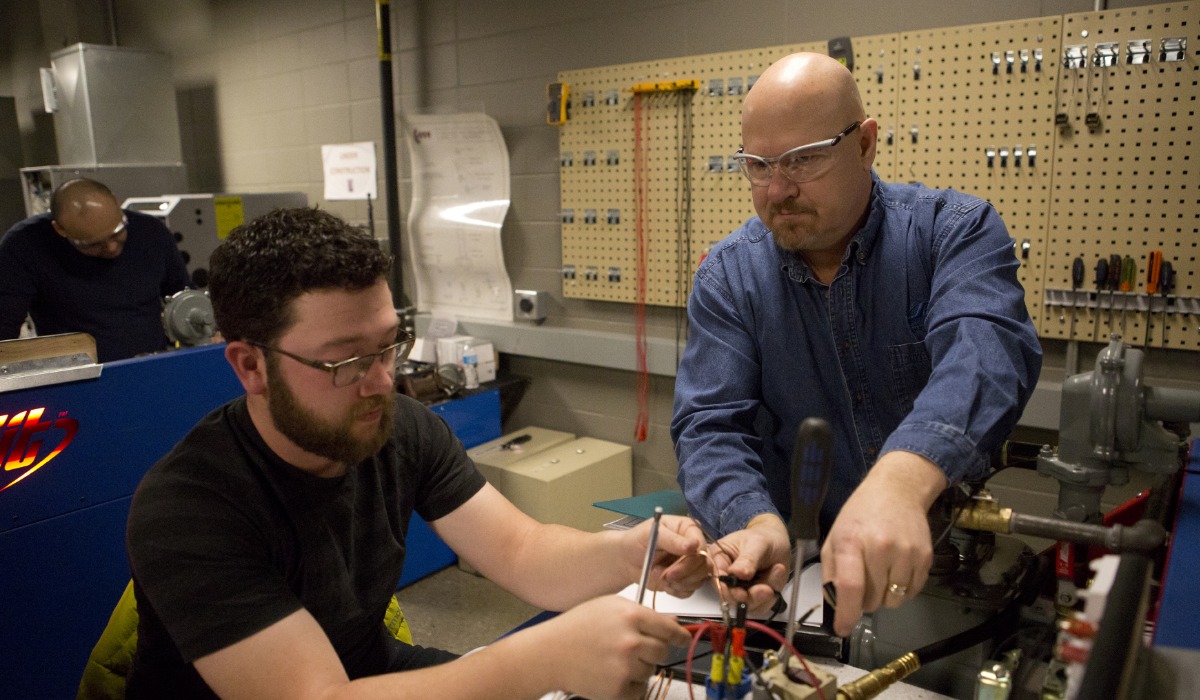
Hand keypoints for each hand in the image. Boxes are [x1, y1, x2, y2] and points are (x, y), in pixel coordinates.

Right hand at [537, 596, 690, 699]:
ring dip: (638, 668)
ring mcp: (625, 666)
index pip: (669, 628)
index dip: (679, 636)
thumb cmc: (576, 628)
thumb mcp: (609, 607)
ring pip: (651, 670)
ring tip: (613, 660)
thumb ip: (641, 614)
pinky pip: (639, 690)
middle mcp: (631, 640)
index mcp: (631, 615)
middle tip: (630, 650)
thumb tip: (671, 624)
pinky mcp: (618, 689)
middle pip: (663, 651)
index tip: (683, 640)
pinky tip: (610, 674)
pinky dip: (629, 687)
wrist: (549, 653)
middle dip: (652, 651)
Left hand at [634, 515, 707, 597]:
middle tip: (666, 575)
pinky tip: (663, 583)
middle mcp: (693, 547)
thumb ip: (672, 540)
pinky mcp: (685, 580)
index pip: (701, 546)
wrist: (626, 560)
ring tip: (659, 575)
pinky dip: (676, 590)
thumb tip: (693, 545)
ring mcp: (691, 565)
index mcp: (688, 530)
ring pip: (699, 580)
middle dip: (684, 573)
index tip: (676, 565)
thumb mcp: (651, 535)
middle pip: (703, 565)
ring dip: (679, 582)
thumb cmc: (637, 541)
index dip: (692, 558)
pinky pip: (690, 591)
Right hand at [709, 514, 789, 615]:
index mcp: (718, 560)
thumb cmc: (763, 538)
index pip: (716, 579)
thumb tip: (737, 574)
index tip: (743, 593)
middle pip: (732, 597)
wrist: (777, 542)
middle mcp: (726, 578)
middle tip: (767, 589)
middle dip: (751, 596)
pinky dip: (774, 592)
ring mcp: (740, 589)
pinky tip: (778, 574)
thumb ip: (747, 559)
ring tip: (778, 570)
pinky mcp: (754, 597)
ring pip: (749, 604)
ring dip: (765, 593)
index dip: (728, 590)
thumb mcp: (756, 544)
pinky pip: (763, 604)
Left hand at [821, 451, 945, 636]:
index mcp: (851, 542)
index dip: (846, 614)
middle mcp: (880, 548)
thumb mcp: (835, 536)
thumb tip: (834, 606)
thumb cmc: (860, 515)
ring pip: (893, 601)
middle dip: (863, 600)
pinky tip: (895, 569)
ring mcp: (906, 553)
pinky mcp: (925, 558)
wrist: (897, 491)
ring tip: (880, 573)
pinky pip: (911, 593)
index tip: (843, 628)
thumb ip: (830, 572)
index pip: (850, 587)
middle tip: (862, 580)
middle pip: (871, 599)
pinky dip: (901, 590)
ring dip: (884, 596)